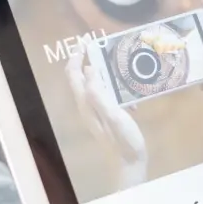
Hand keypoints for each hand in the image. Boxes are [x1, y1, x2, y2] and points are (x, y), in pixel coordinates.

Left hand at [65, 43, 148, 188]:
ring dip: (102, 70)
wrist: (129, 163)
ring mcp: (95, 110)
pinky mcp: (105, 114)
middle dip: (86, 58)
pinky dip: (113, 85)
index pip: (74, 73)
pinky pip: (105, 93)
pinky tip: (129, 89)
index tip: (85, 40)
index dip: (76, 55)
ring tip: (116, 61)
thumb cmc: (123, 140)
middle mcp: (87, 105)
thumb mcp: (114, 115)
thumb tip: (90, 69)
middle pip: (80, 76)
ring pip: (93, 83)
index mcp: (86, 103)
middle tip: (100, 44)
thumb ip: (100, 94)